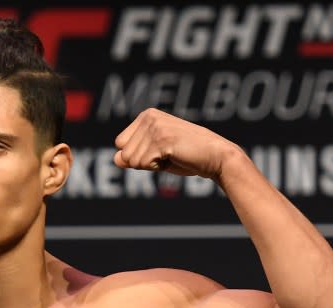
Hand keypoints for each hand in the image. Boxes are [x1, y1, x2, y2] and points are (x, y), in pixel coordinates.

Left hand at [113, 108, 241, 181]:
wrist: (216, 157)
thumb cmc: (187, 156)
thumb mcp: (154, 155)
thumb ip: (133, 156)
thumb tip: (116, 159)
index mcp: (146, 116)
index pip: (120, 144)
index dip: (138, 156)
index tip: (160, 152)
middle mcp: (148, 117)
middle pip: (124, 153)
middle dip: (144, 162)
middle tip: (168, 155)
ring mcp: (154, 127)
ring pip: (132, 161)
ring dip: (152, 165)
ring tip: (172, 155)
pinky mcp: (161, 139)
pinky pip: (143, 164)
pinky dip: (158, 167)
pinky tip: (175, 157)